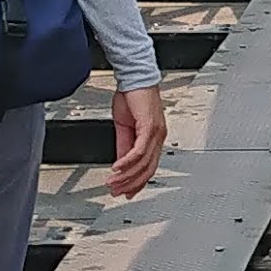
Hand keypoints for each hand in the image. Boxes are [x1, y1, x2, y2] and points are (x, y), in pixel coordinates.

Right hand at [108, 85, 170, 200]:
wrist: (134, 77)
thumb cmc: (133, 96)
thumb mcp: (125, 126)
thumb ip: (124, 145)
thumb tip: (121, 163)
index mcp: (154, 138)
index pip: (149, 167)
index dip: (138, 182)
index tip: (126, 193)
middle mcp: (158, 137)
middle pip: (148, 169)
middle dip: (130, 184)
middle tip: (116, 192)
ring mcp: (155, 132)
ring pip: (143, 163)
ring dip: (125, 176)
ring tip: (112, 183)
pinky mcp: (149, 127)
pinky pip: (138, 151)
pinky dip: (127, 162)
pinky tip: (117, 168)